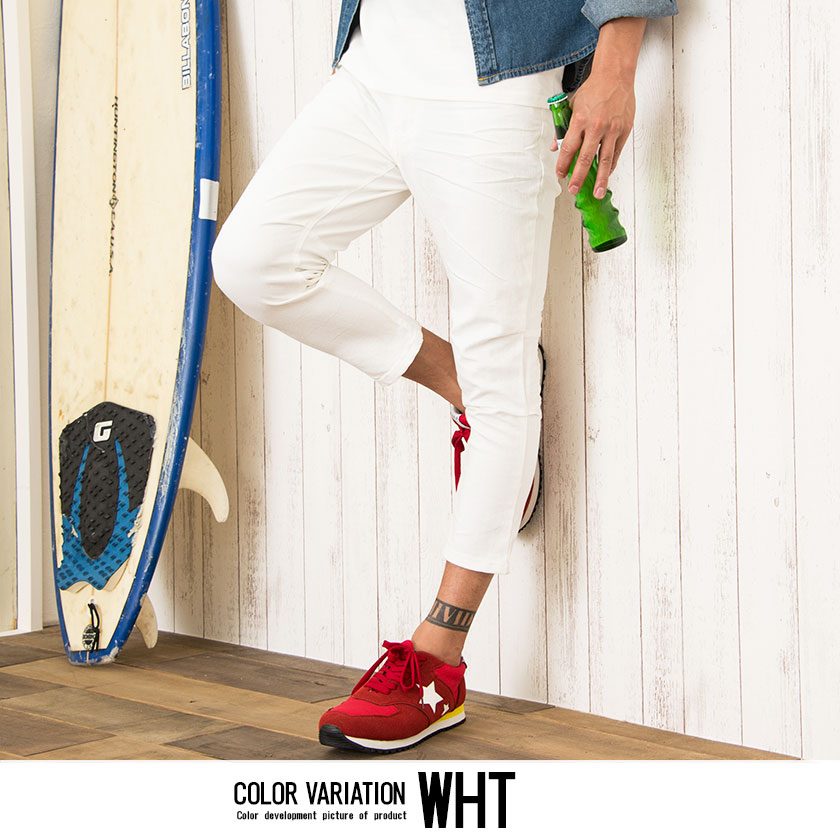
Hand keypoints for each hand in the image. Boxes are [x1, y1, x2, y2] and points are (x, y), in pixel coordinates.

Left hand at [550, 70, 634, 198]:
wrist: (616, 75)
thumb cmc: (593, 89)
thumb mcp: (572, 105)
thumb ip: (563, 128)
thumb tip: (555, 147)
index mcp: (580, 120)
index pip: (568, 149)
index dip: (563, 164)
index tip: (560, 174)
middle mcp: (596, 126)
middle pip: (585, 158)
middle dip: (578, 177)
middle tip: (573, 189)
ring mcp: (612, 129)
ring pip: (605, 160)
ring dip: (600, 179)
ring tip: (597, 193)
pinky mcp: (624, 130)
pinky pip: (616, 153)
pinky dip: (611, 166)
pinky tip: (607, 175)